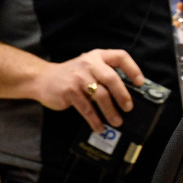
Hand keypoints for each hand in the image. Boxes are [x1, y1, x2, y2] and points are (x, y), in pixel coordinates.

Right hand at [28, 49, 144, 133]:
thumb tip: (126, 95)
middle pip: (112, 78)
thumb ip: (105, 74)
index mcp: (98, 56)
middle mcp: (90, 64)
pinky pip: (87, 108)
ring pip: (101, 95)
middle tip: (129, 108)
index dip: (133, 69)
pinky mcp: (69, 91)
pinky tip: (100, 127)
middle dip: (123, 95)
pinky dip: (95, 119)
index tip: (140, 83)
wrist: (42, 78)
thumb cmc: (72, 75)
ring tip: (117, 122)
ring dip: (111, 111)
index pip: (120, 57)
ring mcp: (79, 77)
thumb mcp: (89, 67)